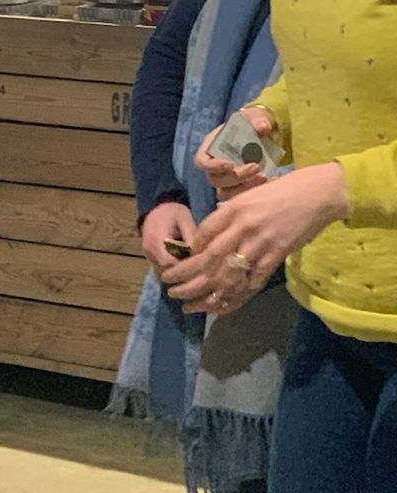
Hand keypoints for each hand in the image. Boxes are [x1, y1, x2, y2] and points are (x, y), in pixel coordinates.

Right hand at [140, 201, 197, 271]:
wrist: (157, 209)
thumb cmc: (173, 212)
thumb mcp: (185, 219)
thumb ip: (191, 236)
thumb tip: (199, 255)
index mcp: (155, 240)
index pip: (168, 263)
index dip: (184, 266)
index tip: (198, 263)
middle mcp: (148, 250)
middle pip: (166, 271)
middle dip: (182, 272)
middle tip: (198, 267)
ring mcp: (148, 255)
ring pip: (163, 273)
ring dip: (177, 272)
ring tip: (192, 265)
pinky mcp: (150, 258)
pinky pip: (161, 270)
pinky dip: (172, 270)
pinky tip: (183, 264)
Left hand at [163, 162, 347, 312]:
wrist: (318, 193)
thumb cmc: (283, 191)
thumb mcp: (250, 195)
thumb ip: (231, 211)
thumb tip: (214, 225)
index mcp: (233, 208)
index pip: (204, 233)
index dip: (192, 251)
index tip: (185, 263)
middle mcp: (243, 225)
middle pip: (211, 256)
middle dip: (189, 275)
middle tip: (173, 289)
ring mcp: (261, 240)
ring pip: (231, 270)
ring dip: (214, 288)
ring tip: (199, 301)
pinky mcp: (279, 252)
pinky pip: (257, 275)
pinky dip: (245, 288)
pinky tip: (234, 297)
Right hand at [195, 105, 276, 199]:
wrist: (263, 134)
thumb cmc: (252, 123)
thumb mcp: (253, 116)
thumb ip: (256, 119)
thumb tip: (263, 127)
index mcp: (210, 149)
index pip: (202, 162)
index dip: (212, 166)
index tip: (230, 165)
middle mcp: (215, 167)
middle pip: (215, 180)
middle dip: (236, 177)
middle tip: (256, 168)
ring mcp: (227, 178)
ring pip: (227, 193)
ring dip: (244, 188)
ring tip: (265, 177)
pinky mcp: (240, 186)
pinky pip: (242, 196)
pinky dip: (255, 191)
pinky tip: (271, 180)